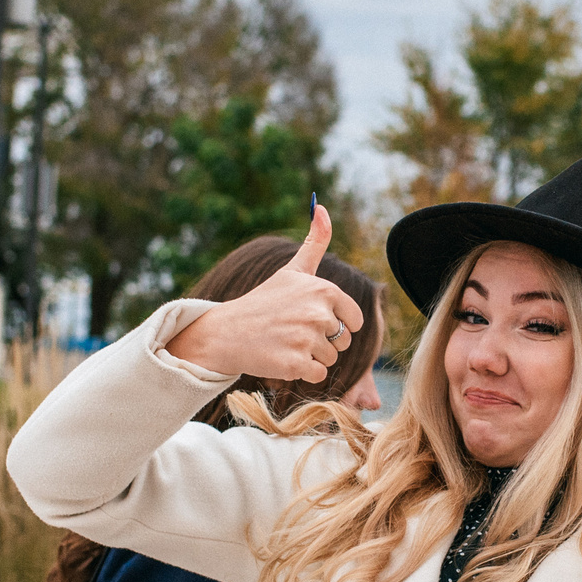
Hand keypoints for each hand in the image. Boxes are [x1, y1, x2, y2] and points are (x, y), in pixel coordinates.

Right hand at [165, 205, 365, 384]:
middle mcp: (318, 313)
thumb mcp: (292, 270)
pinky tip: (281, 357)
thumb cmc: (264, 302)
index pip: (354, 320)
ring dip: (310, 357)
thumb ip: (314, 242)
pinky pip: (317, 375)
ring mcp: (307, 339)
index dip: (335, 323)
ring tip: (284, 343)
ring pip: (330, 359)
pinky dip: (301, 373)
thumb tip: (323, 206)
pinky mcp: (296, 364)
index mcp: (324, 290)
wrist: (227, 331)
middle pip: (342, 341)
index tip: (310, 318)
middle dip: (322, 342)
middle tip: (292, 332)